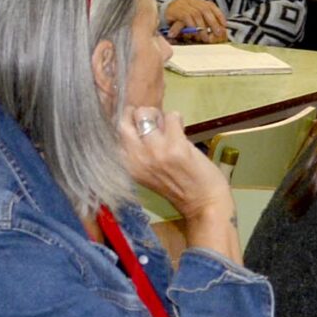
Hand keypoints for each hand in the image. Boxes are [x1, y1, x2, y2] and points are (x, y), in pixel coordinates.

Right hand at [117, 105, 232, 223]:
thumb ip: (138, 150)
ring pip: (145, 113)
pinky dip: (177, 119)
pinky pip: (171, 116)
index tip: (141, 125)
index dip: (128, 122)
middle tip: (154, 122)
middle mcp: (136, 157)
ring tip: (169, 128)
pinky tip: (182, 133)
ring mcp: (155, 151)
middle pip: (123, 119)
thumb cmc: (176, 187)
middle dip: (139, 115)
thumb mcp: (146, 172)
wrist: (203, 203)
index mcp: (126, 165)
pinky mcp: (176, 146)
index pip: (114, 131)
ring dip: (159, 116)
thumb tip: (139, 120)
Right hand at [159, 0, 228, 42]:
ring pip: (196, 14)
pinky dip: (192, 26)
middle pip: (205, 9)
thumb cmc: (176, 18)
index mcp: (195, 0)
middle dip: (213, 22)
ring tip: (205, 37)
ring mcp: (181, 4)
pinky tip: (194, 33)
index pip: (210, 5)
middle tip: (217, 33)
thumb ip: (201, 20)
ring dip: (202, 27)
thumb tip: (215, 30)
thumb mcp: (190, 17)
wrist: (158, 13)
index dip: (218, 14)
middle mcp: (189, 0)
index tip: (224, 24)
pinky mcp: (174, 10)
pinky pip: (186, 17)